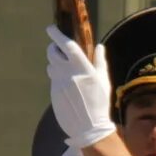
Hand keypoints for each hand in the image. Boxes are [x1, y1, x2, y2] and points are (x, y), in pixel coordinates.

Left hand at [45, 29, 115, 151]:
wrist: (88, 127)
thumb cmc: (100, 103)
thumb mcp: (103, 81)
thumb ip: (100, 62)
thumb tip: (99, 46)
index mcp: (82, 68)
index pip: (66, 45)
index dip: (56, 35)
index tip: (51, 28)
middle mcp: (67, 73)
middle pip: (52, 53)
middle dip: (53, 48)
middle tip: (57, 49)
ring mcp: (58, 82)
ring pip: (51, 66)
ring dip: (55, 63)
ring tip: (65, 69)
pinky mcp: (53, 92)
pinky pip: (53, 79)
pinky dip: (57, 78)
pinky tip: (68, 86)